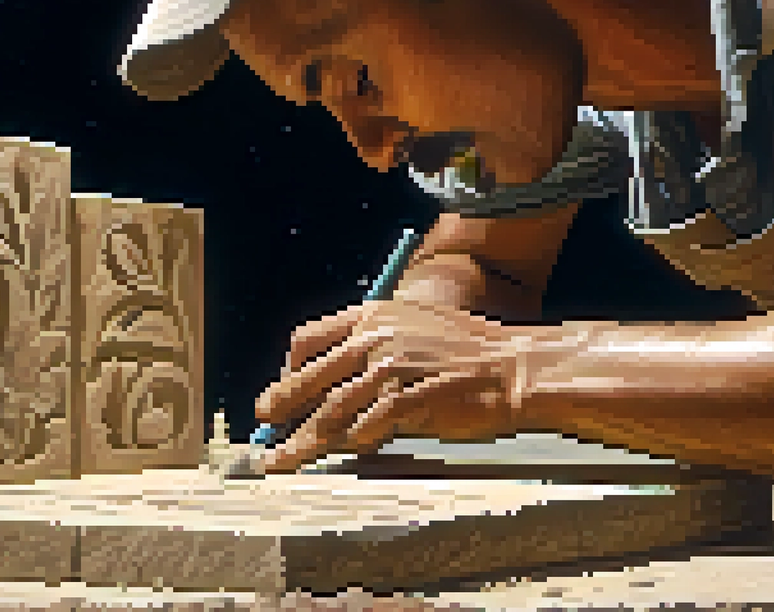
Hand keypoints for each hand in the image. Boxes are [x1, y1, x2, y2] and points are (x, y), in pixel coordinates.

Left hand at [252, 298, 531, 472]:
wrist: (510, 366)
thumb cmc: (466, 350)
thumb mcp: (414, 324)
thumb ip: (373, 341)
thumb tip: (337, 374)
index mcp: (372, 315)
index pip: (308, 338)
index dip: (289, 367)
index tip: (281, 388)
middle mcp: (375, 337)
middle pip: (311, 376)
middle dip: (281, 404)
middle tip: (263, 425)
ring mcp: (390, 369)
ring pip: (331, 409)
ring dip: (303, 438)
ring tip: (282, 458)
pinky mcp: (408, 399)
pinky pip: (367, 426)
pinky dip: (350, 442)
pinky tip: (339, 454)